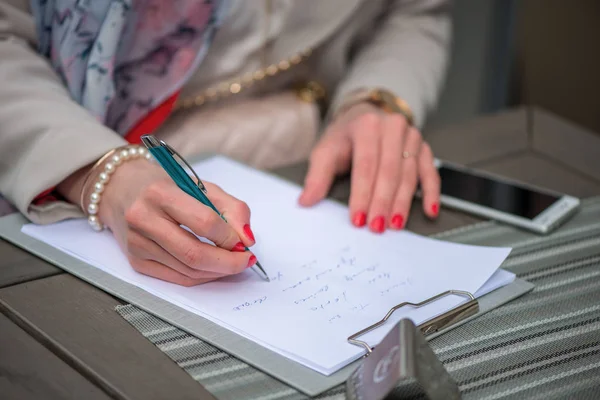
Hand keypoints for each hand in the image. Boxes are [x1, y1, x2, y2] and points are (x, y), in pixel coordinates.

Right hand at [61, 159, 256, 285]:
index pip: (204, 223)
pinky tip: (213, 268)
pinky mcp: (136, 262)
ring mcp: (137, 244)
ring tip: (232, 262)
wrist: (122, 190)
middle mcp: (143, 219)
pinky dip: (202, 277)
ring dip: (217, 272)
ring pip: (188, 271)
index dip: (230, 237)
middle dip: (228, 262)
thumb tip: (247, 239)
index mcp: (161, 193)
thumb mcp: (202, 186)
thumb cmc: (167, 187)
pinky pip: (178, 278)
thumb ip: (232, 209)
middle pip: (194, 254)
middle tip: (246, 261)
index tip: (244, 242)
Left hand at [299, 102, 439, 232]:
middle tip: (377, 227)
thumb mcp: (325, 150)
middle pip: (389, 171)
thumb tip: (306, 201)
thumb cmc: (345, 137)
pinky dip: (431, 192)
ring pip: (409, 174)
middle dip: (382, 202)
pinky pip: (430, 172)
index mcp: (366, 126)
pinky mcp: (423, 148)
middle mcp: (392, 127)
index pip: (365, 165)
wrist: (365, 115)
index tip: (358, 218)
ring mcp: (411, 137)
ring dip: (402, 203)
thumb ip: (317, 176)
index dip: (362, 194)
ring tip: (395, 225)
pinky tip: (429, 210)